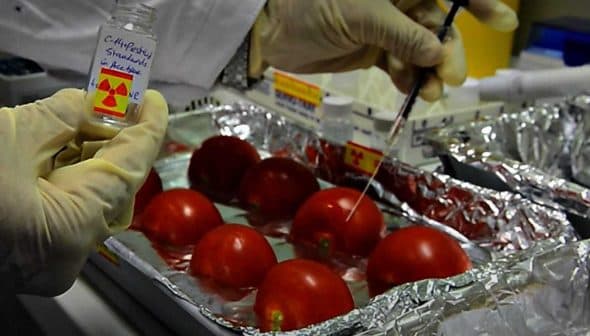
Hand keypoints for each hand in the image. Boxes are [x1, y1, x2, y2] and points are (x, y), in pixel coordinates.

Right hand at [0, 89, 167, 294]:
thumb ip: (60, 118)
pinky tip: (59, 148)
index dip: (146, 128)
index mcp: (70, 229)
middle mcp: (67, 255)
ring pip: (88, 196)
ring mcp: (50, 259)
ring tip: (80, 118)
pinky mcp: (33, 256)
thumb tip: (91, 104)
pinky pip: (66, 210)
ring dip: (86, 154)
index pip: (130, 167)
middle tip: (113, 102)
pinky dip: (65, 176)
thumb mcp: (8, 138)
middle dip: (111, 137)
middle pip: (111, 182)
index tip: (152, 102)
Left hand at [250, 0, 517, 100]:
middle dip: (446, 50)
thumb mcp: (360, 14)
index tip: (501, 22)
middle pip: (435, 23)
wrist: (269, 30)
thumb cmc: (311, 6)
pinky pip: (399, 64)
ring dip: (429, 71)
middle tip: (449, 78)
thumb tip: (439, 53)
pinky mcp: (371, 49)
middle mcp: (395, 0)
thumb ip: (402, 34)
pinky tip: (410, 90)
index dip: (476, 2)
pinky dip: (407, 77)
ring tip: (429, 93)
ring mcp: (383, 25)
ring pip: (419, 48)